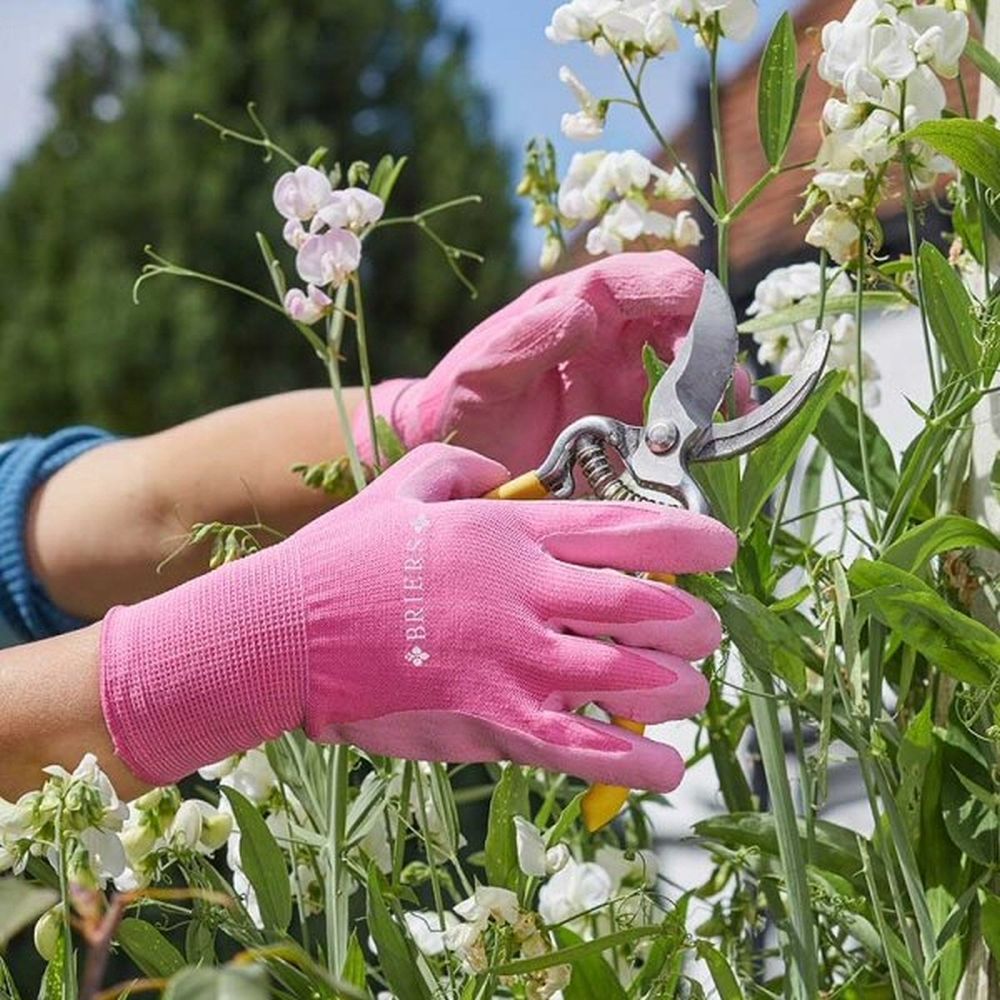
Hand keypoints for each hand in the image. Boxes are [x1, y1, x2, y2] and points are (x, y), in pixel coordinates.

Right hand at [100, 444, 734, 790]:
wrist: (283, 632)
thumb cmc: (343, 556)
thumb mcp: (404, 486)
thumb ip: (463, 468)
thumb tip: (504, 475)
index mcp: (508, 531)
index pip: (621, 527)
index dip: (686, 538)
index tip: (722, 548)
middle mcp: (524, 592)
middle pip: (640, 607)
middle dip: (690, 621)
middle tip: (706, 630)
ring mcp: (512, 659)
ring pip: (626, 677)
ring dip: (676, 688)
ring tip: (692, 692)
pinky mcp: (491, 718)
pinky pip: (580, 745)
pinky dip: (632, 759)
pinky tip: (666, 766)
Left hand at [353, 251, 752, 471]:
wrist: (447, 458)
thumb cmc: (457, 405)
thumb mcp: (480, 373)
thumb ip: (525, 341)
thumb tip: (583, 312)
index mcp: (575, 305)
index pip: (642, 279)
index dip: (678, 294)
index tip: (698, 324)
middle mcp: (610, 338)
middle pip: (684, 322)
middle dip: (711, 347)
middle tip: (720, 390)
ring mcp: (625, 382)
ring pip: (691, 372)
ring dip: (714, 392)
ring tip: (721, 424)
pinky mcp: (632, 428)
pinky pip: (679, 421)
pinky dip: (700, 431)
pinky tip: (705, 450)